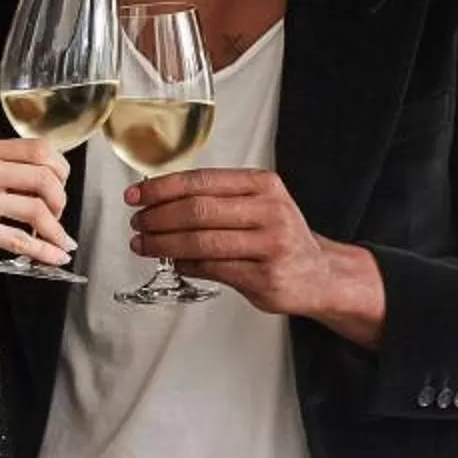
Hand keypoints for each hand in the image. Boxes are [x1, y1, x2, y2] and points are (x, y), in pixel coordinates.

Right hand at [0, 138, 72, 290]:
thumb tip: (45, 178)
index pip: (38, 148)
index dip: (60, 169)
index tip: (61, 186)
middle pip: (44, 177)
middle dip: (61, 200)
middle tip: (57, 215)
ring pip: (37, 209)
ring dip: (56, 230)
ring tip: (59, 240)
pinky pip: (21, 240)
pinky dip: (44, 251)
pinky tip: (53, 256)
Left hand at [127, 169, 385, 345]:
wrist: (319, 273)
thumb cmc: (280, 237)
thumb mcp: (259, 204)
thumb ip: (217, 199)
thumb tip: (160, 200)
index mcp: (264, 185)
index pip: (202, 181)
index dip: (163, 187)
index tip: (137, 194)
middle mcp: (270, 211)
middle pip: (198, 210)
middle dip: (158, 216)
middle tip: (138, 222)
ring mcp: (270, 245)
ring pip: (201, 241)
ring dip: (164, 243)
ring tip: (145, 244)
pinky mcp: (264, 277)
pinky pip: (211, 269)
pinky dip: (185, 264)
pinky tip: (173, 260)